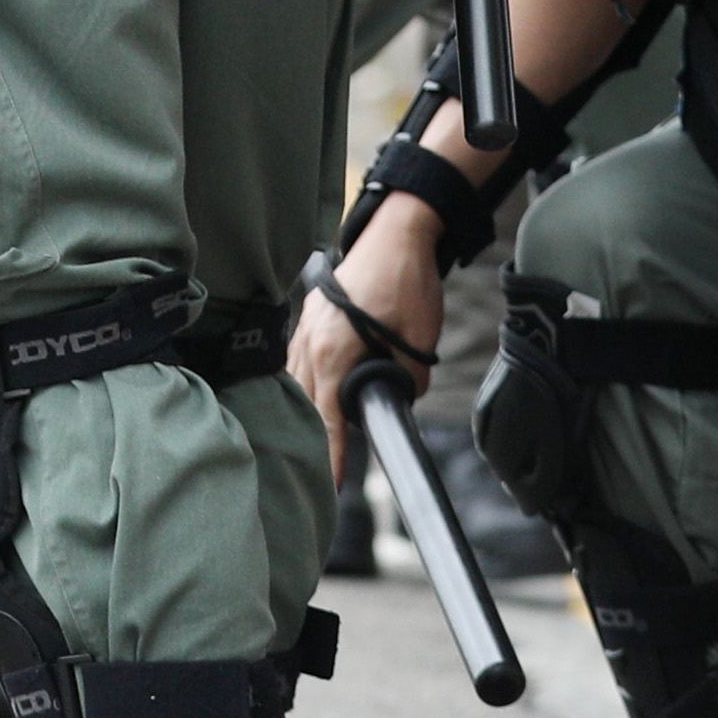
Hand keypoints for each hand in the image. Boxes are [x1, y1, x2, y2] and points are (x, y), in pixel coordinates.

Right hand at [286, 197, 445, 480]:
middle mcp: (309, 344)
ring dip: (309, 411)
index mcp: (333, 351)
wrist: (397, 232)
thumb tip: (401, 399)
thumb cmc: (407, 281)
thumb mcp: (419, 337)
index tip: (332, 485)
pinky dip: (308, 386)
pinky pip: (300, 364)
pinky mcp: (309, 321)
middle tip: (326, 472)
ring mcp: (304, 330)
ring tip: (322, 442)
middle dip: (315, 438)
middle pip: (305, 405)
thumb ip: (410, 379)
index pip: (325, 417)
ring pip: (298, 385)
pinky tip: (318, 399)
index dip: (331, 453)